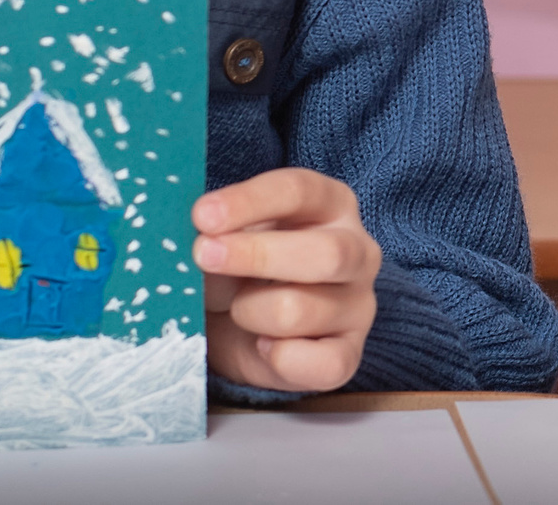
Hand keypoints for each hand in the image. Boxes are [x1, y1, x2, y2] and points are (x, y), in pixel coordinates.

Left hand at [194, 168, 380, 392]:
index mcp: (331, 204)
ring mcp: (360, 305)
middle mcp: (358, 250)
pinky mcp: (351, 354)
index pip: (298, 192)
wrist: (244, 329)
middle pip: (325, 253)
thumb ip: (216, 235)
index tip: (202, 215)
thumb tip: (197, 240)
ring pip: (300, 311)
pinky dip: (277, 358)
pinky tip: (262, 344)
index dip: (248, 202)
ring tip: (238, 310)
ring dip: (250, 311)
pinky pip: (320, 365)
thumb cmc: (237, 270)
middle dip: (255, 256)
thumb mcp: (225, 239)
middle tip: (202, 255)